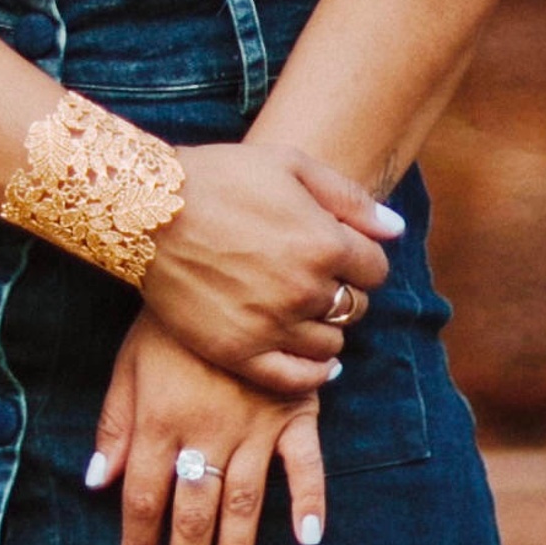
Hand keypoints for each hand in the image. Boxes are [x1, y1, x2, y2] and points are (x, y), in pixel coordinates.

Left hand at [87, 310, 325, 544]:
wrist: (230, 261)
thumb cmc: (171, 316)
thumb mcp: (130, 360)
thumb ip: (116, 422)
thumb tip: (96, 481)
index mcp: (160, 418)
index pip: (145, 496)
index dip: (140, 542)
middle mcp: (206, 428)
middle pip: (193, 510)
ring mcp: (254, 421)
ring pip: (244, 501)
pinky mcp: (294, 408)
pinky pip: (305, 462)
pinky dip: (309, 500)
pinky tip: (308, 539)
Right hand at [142, 140, 397, 395]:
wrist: (149, 208)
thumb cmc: (221, 177)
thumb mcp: (290, 165)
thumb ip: (350, 199)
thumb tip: (396, 230)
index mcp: (323, 242)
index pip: (374, 269)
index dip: (360, 258)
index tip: (339, 252)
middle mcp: (305, 290)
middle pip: (354, 308)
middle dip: (342, 291)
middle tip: (313, 277)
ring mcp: (272, 325)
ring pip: (330, 344)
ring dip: (324, 328)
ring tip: (300, 309)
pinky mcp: (239, 352)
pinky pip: (295, 379)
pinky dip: (311, 373)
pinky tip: (309, 358)